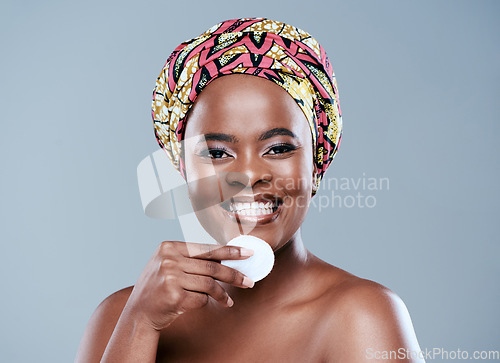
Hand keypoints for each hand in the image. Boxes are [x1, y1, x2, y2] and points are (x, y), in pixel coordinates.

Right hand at [125, 241, 254, 330]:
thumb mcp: (169, 265)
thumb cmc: (158, 288)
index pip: (207, 248)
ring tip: (230, 300)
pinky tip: (209, 304)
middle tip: (249, 281)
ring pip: (209, 284)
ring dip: (223, 294)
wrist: (138, 313)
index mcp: (169, 247)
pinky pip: (201, 299)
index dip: (230, 252)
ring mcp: (170, 277)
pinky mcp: (174, 296)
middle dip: (234, 274)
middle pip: (212, 267)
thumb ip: (192, 259)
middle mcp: (169, 260)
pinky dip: (208, 302)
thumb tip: (226, 257)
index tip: (248, 254)